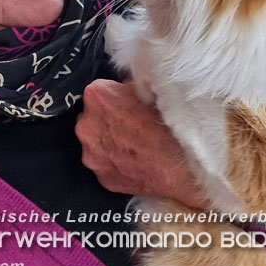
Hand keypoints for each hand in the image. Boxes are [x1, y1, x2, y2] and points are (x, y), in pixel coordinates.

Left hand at [75, 79, 207, 209]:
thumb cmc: (167, 124)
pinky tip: (134, 162)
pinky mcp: (101, 177)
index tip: (125, 105)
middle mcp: (85, 124)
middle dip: (106, 121)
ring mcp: (91, 154)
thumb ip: (128, 88)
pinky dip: (116, 164)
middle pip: (91, 119)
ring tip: (134, 146)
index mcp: (96, 96)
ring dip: (108, 144)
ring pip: (96, 145)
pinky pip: (105, 166)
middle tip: (130, 126)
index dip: (113, 99)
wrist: (180, 162)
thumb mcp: (148, 90)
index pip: (97, 93)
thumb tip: (126, 89)